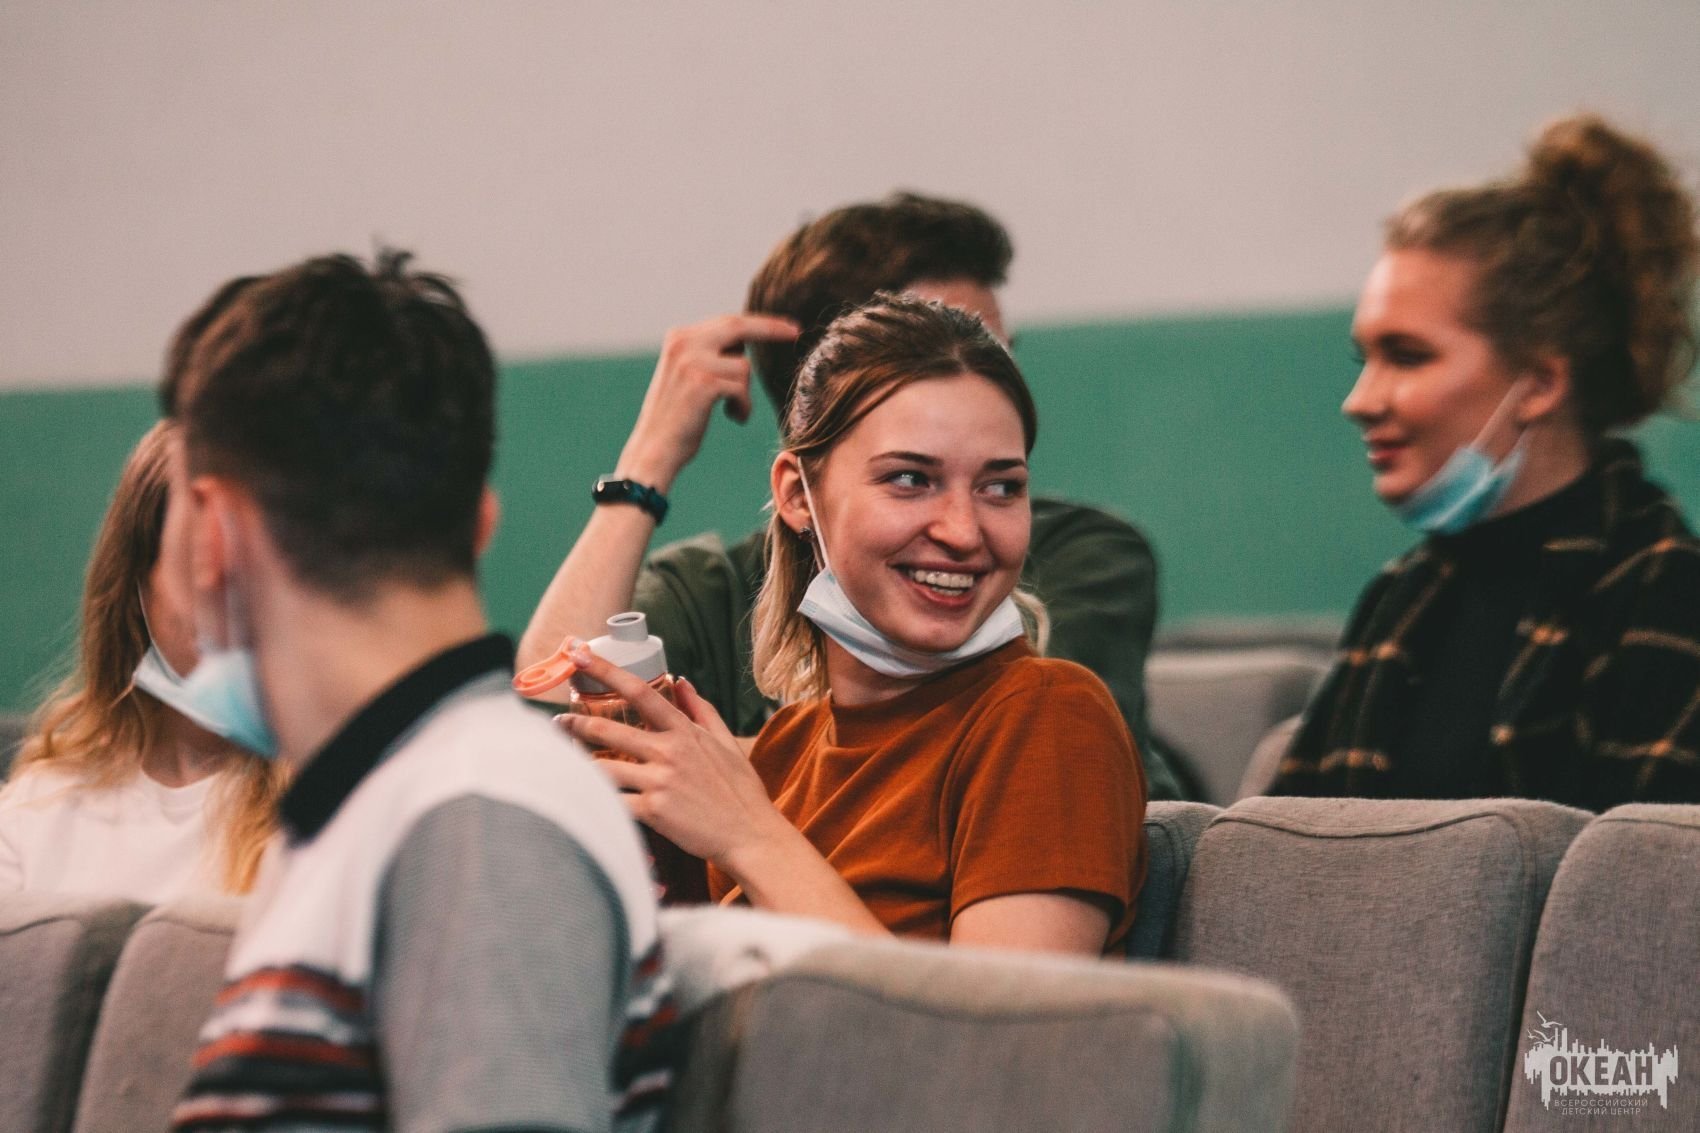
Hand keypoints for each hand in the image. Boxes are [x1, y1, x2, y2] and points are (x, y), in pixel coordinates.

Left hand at [554, 642, 787, 864]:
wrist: (750, 834)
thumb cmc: (740, 791)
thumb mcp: (726, 742)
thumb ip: (702, 710)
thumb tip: (681, 681)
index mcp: (685, 732)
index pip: (640, 692)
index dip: (606, 670)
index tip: (581, 655)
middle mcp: (670, 752)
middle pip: (608, 731)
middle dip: (576, 725)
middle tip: (559, 722)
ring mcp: (661, 781)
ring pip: (602, 768)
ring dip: (577, 763)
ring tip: (563, 762)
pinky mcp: (654, 812)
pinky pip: (613, 802)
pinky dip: (595, 799)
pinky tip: (582, 798)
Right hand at [616, 313, 799, 491]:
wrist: (653, 451)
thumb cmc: (676, 420)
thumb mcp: (688, 376)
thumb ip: (710, 354)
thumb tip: (744, 341)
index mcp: (679, 337)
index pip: (726, 322)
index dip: (758, 324)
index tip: (785, 326)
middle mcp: (683, 343)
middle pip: (738, 327)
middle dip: (770, 329)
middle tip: (796, 332)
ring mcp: (692, 361)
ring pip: (743, 366)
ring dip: (745, 392)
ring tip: (732, 410)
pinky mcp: (704, 383)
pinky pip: (742, 388)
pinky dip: (744, 406)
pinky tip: (734, 418)